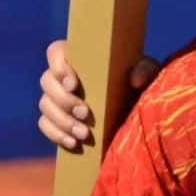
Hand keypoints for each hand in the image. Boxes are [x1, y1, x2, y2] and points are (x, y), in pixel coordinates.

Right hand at [37, 40, 158, 150]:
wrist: (140, 116)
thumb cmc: (142, 87)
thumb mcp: (150, 75)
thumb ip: (145, 70)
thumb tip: (135, 79)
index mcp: (81, 60)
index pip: (56, 52)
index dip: (58, 66)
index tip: (74, 84)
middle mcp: (64, 77)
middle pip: (47, 81)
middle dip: (64, 100)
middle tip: (85, 113)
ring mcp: (58, 99)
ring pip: (45, 105)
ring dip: (62, 120)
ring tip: (84, 134)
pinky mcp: (57, 120)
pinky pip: (45, 126)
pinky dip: (56, 134)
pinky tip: (73, 143)